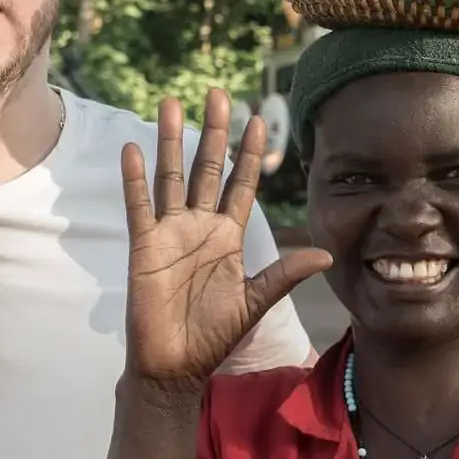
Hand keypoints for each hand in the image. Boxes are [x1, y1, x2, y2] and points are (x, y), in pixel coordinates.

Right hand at [121, 89, 331, 400]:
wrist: (175, 364)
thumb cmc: (214, 335)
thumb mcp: (255, 302)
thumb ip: (284, 274)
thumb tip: (325, 254)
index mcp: (229, 236)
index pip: (242, 184)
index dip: (249, 153)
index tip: (259, 120)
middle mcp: (200, 227)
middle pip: (207, 169)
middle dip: (213, 132)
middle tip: (217, 94)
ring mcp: (170, 233)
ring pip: (171, 177)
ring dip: (170, 141)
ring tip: (170, 103)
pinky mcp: (145, 246)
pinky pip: (140, 206)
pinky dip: (135, 179)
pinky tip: (133, 149)